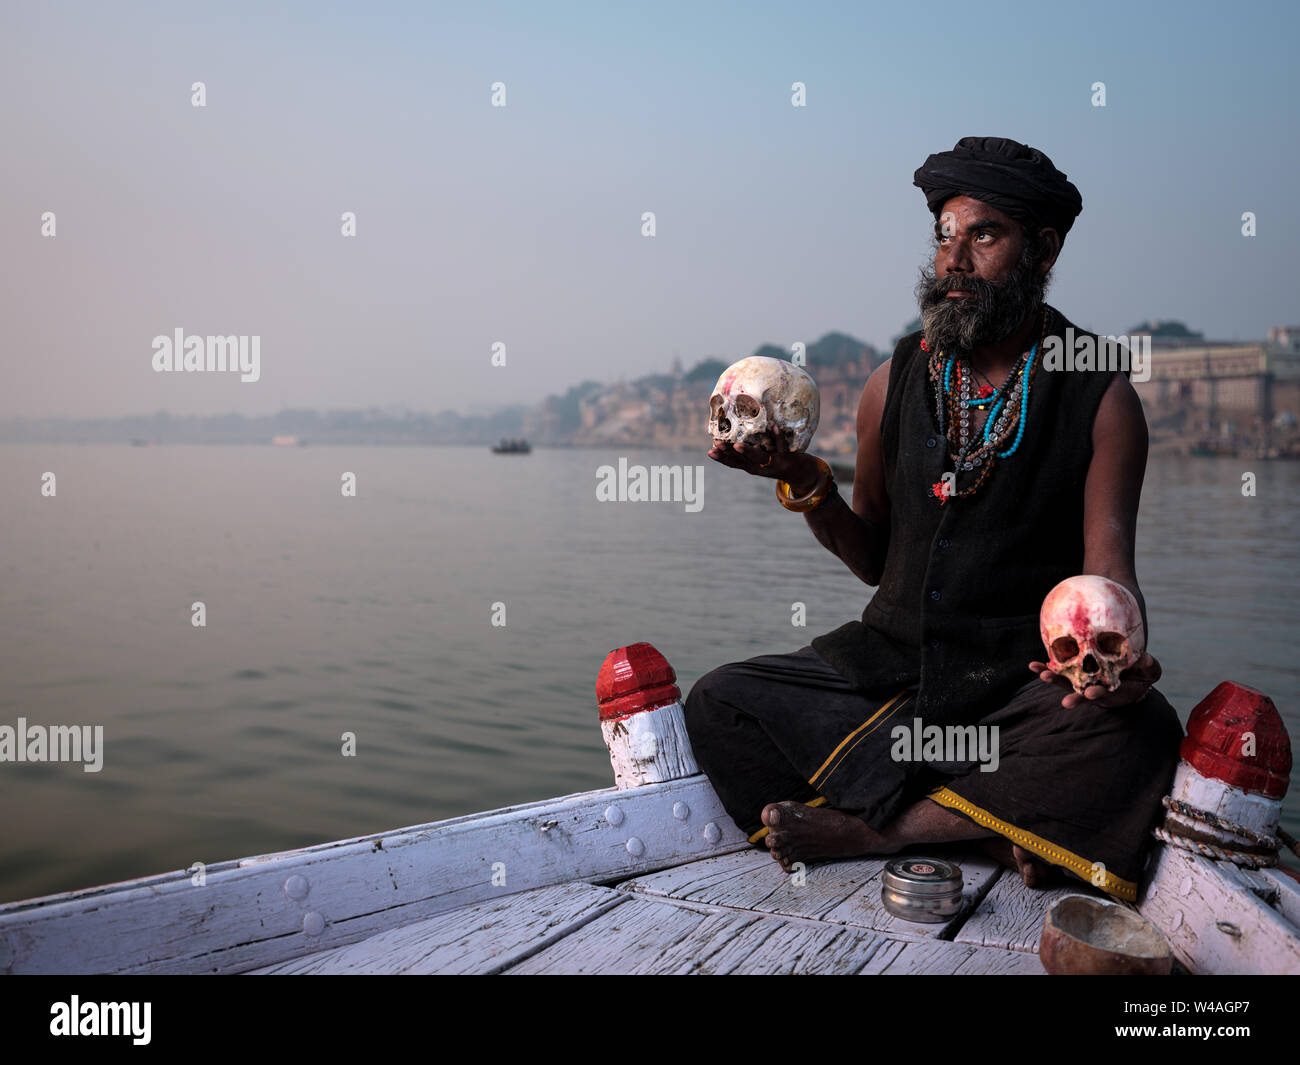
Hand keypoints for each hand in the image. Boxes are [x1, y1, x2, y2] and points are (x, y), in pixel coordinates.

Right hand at [708, 435, 817, 489]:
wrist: (799, 473)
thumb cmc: (775, 462)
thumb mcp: (758, 461)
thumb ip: (746, 453)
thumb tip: (730, 436)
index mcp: (751, 467)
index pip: (733, 463)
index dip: (721, 458)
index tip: (710, 451)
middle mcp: (760, 467)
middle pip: (742, 460)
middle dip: (729, 452)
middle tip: (717, 444)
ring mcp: (773, 463)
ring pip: (759, 456)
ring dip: (748, 451)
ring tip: (737, 444)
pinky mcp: (786, 458)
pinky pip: (782, 446)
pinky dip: (778, 436)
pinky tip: (773, 426)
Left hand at [1028, 652, 1161, 708]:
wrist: (1125, 674)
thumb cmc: (1140, 674)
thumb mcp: (1149, 671)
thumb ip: (1149, 666)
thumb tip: (1146, 657)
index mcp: (1111, 689)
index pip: (1103, 693)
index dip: (1097, 694)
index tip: (1091, 693)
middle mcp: (1093, 688)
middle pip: (1080, 693)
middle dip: (1072, 696)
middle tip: (1064, 700)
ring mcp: (1081, 681)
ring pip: (1065, 683)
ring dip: (1053, 679)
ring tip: (1040, 674)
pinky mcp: (1073, 672)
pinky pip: (1058, 670)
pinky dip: (1046, 668)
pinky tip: (1032, 665)